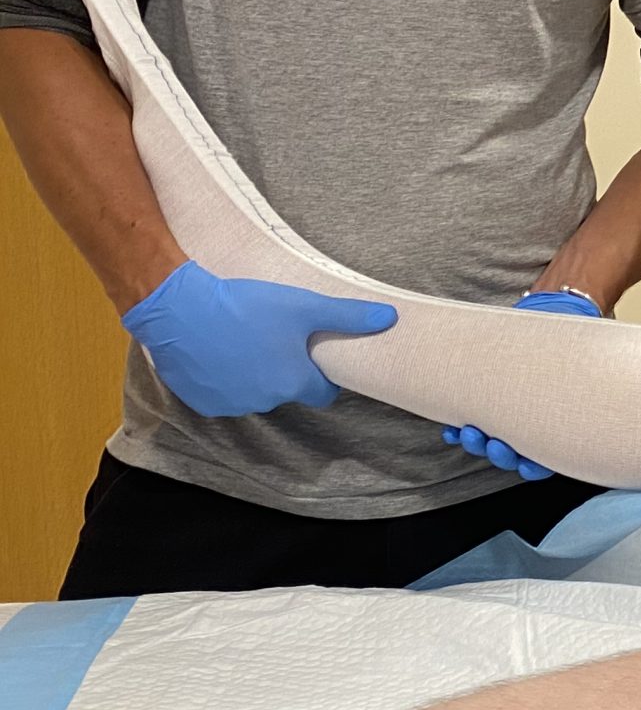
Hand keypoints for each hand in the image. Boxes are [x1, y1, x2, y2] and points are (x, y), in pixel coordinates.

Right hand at [121, 261, 396, 417]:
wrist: (181, 308)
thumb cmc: (247, 306)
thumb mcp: (304, 306)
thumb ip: (348, 316)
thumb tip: (390, 318)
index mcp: (293, 383)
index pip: (321, 394)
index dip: (322, 378)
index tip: (314, 358)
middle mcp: (264, 401)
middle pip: (286, 391)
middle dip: (285, 371)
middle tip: (275, 339)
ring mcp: (230, 404)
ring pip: (253, 393)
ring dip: (252, 376)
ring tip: (244, 342)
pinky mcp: (201, 401)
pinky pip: (221, 394)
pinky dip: (223, 379)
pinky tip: (219, 352)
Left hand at [442, 288, 600, 481]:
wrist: (562, 308)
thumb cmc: (578, 336)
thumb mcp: (581, 358)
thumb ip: (578, 379)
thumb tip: (588, 398)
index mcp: (562, 421)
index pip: (546, 462)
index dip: (532, 467)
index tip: (523, 462)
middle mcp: (536, 421)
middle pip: (514, 455)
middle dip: (499, 453)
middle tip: (492, 443)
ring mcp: (511, 410)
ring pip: (491, 441)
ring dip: (477, 442)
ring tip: (468, 432)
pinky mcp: (490, 395)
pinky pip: (473, 418)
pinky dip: (458, 427)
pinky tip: (449, 430)